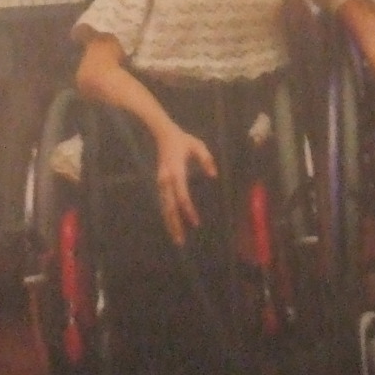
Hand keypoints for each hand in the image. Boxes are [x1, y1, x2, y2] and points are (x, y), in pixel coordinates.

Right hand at [152, 123, 216, 245]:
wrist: (162, 134)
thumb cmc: (182, 140)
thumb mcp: (197, 145)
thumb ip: (206, 160)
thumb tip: (213, 175)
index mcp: (176, 172)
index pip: (182, 196)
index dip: (189, 210)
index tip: (196, 222)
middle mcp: (166, 180)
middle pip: (170, 207)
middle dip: (175, 224)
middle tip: (180, 241)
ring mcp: (161, 182)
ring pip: (165, 208)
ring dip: (170, 223)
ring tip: (177, 239)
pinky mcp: (161, 184)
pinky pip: (164, 203)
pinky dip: (168, 215)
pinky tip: (173, 225)